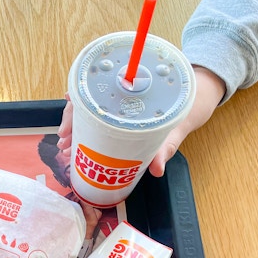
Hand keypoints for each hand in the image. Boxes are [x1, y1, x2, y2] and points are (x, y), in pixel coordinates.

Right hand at [55, 66, 225, 176]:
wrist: (193, 104)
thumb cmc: (183, 110)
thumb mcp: (175, 129)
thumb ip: (166, 147)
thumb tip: (156, 169)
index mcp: (130, 88)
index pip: (94, 90)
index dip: (77, 105)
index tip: (67, 122)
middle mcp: (118, 93)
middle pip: (85, 102)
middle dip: (70, 123)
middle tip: (64, 143)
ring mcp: (115, 104)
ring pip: (86, 112)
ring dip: (73, 130)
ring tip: (66, 149)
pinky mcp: (116, 115)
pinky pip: (94, 120)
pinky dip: (82, 133)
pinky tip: (74, 146)